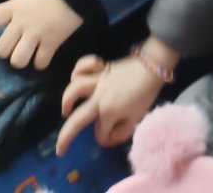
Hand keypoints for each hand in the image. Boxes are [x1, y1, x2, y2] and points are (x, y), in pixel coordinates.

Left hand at [0, 0, 82, 69]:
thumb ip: (18, 8)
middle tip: (14, 47)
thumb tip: (12, 22)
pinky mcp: (52, 42)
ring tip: (28, 55)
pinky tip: (43, 56)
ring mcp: (36, 34)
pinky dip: (41, 62)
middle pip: (1, 49)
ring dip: (21, 59)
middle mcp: (21, 22)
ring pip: (17, 60)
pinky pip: (40, 63)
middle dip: (6, 51)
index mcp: (15, 7)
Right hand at [56, 39, 177, 154]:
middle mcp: (99, 98)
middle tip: (60, 148)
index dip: (106, 138)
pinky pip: (85, 64)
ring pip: (75, 88)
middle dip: (66, 136)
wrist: (153, 67)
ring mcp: (98, 81)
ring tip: (66, 110)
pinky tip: (75, 77)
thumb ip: (121, 132)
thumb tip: (108, 136)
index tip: (114, 136)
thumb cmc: (145, 94)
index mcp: (109, 112)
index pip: (100, 133)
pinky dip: (79, 68)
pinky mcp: (101, 68)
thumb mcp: (137, 119)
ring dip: (66, 100)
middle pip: (77, 119)